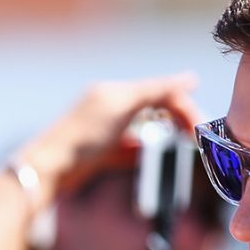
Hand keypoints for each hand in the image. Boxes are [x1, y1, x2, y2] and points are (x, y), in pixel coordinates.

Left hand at [21, 73, 201, 199]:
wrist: (49, 170)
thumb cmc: (82, 135)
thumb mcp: (122, 106)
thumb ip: (156, 91)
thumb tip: (191, 79)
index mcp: (115, 91)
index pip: (160, 91)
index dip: (183, 106)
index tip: (200, 128)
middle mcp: (110, 107)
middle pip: (154, 108)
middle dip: (177, 120)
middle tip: (195, 139)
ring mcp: (106, 132)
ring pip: (144, 129)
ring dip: (164, 135)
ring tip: (182, 144)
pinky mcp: (101, 155)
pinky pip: (129, 149)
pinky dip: (144, 151)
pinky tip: (154, 156)